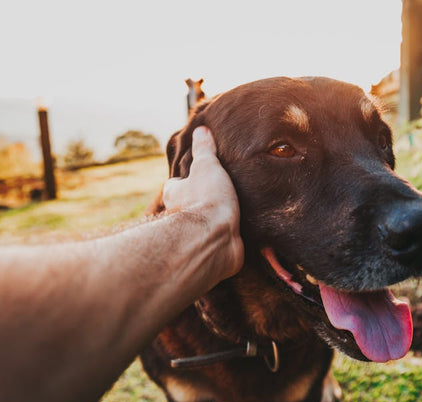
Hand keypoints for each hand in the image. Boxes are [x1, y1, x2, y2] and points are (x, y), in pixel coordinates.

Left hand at [161, 126, 244, 283]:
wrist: (215, 239)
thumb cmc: (207, 200)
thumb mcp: (207, 166)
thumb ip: (204, 149)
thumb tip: (201, 130)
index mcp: (175, 195)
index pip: (175, 185)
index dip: (185, 180)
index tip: (197, 176)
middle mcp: (181, 218)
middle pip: (187, 207)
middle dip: (199, 203)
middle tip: (219, 195)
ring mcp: (198, 236)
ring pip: (204, 226)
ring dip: (216, 223)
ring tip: (237, 213)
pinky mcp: (215, 252)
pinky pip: (223, 244)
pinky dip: (231, 240)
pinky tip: (245, 234)